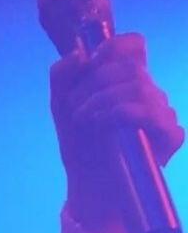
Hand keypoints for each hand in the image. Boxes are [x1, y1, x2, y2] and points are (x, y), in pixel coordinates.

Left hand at [49, 33, 183, 232]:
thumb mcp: (62, 108)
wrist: (89, 188)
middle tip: (74, 107)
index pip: (133, 45)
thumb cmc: (80, 148)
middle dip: (94, 83)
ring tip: (82, 119)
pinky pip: (149, 112)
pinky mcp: (171, 136)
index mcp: (126, 82)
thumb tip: (80, 53)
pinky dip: (118, 113)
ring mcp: (163, 114)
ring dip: (100, 99)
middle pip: (130, 67)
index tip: (89, 61)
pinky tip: (100, 125)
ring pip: (138, 86)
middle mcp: (149, 94)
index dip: (114, 45)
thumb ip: (63, 75)